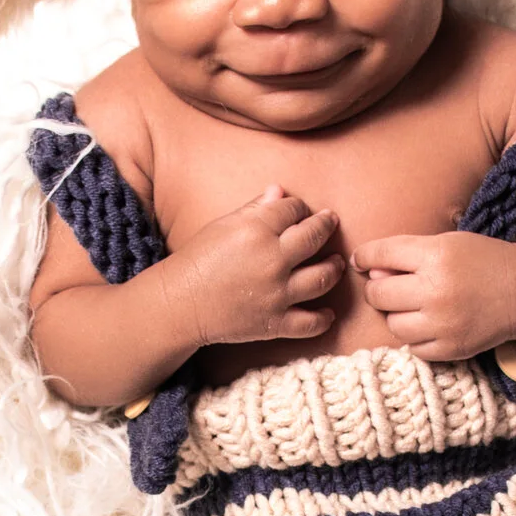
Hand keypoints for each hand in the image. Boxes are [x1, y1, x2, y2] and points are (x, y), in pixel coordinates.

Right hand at [167, 187, 344, 348]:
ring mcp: (276, 294)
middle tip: (329, 222)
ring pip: (323, 277)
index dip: (299, 207)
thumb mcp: (223, 225)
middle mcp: (271, 260)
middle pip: (314, 236)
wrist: (179, 303)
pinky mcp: (274, 323)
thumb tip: (280, 192)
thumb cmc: (198, 259)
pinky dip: (324, 318)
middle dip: (326, 225)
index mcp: (256, 230)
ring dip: (334, 267)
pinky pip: (311, 323)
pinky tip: (328, 311)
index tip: (299, 210)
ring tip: (336, 262)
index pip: (293, 209)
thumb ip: (255, 208)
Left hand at [352, 230, 515, 360]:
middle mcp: (436, 290)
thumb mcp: (448, 243)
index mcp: (436, 256)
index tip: (362, 261)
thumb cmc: (484, 261)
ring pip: (392, 324)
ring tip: (413, 306)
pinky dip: (415, 336)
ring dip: (396, 314)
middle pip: (378, 293)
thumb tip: (370, 273)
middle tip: (390, 287)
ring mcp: (443, 323)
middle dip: (378, 288)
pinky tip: (429, 324)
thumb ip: (407, 255)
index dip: (364, 257)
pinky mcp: (451, 348)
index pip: (380, 255)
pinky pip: (412, 347)